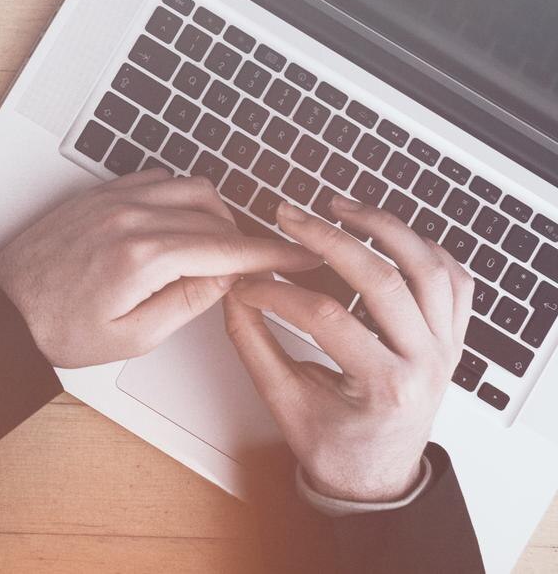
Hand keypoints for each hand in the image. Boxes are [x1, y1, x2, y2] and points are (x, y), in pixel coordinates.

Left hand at [0, 170, 313, 367]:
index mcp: (141, 256)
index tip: (299, 256)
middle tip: (255, 265)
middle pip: (215, 211)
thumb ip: (188, 302)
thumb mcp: (134, 336)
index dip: (271, 252)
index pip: (226, 246)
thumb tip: (226, 277)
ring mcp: (111, 198)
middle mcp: (128, 216)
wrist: (3, 307)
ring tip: (217, 249)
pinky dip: (181, 197)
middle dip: (244, 237)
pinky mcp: (98, 192)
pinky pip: (156, 179)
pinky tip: (181, 226)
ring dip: (214, 213)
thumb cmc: (58, 328)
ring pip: (190, 186)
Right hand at [226, 197, 472, 502]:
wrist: (376, 478)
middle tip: (289, 216)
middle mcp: (427, 363)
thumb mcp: (283, 402)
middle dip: (329, 238)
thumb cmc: (335, 448)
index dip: (277, 290)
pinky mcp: (450, 338)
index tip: (245, 281)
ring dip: (385, 229)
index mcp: (386, 387)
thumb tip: (231, 293)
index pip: (327, 317)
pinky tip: (389, 234)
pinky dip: (425, 249)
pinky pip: (454, 281)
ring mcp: (446, 348)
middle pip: (383, 280)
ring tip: (341, 207)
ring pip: (429, 268)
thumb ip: (253, 344)